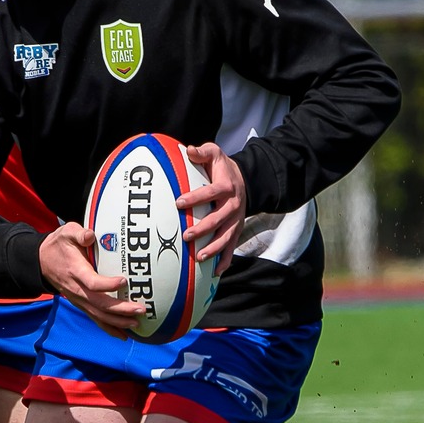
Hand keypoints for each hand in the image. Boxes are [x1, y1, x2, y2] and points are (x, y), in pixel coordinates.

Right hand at [38, 222, 146, 335]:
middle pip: (100, 304)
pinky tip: (123, 335)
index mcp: (75, 271)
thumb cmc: (59, 245)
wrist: (42, 261)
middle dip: (121, 310)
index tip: (123, 280)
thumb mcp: (67, 233)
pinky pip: (95, 319)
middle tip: (140, 309)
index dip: (107, 284)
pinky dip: (109, 328)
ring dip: (118, 322)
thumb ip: (79, 233)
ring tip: (136, 324)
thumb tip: (90, 235)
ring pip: (99, 315)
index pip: (92, 282)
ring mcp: (79, 300)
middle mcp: (77, 290)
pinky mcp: (81, 304)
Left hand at [180, 142, 246, 274]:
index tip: (179, 202)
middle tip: (186, 236)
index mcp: (226, 187)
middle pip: (218, 219)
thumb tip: (189, 150)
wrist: (245, 180)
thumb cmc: (222, 168)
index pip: (210, 193)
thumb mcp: (215, 154)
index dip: (195, 197)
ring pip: (226, 237)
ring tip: (199, 257)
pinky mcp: (236, 231)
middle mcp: (233, 206)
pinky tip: (216, 272)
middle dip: (203, 229)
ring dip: (213, 248)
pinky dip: (225, 260)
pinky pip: (232, 248)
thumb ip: (202, 152)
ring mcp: (236, 221)